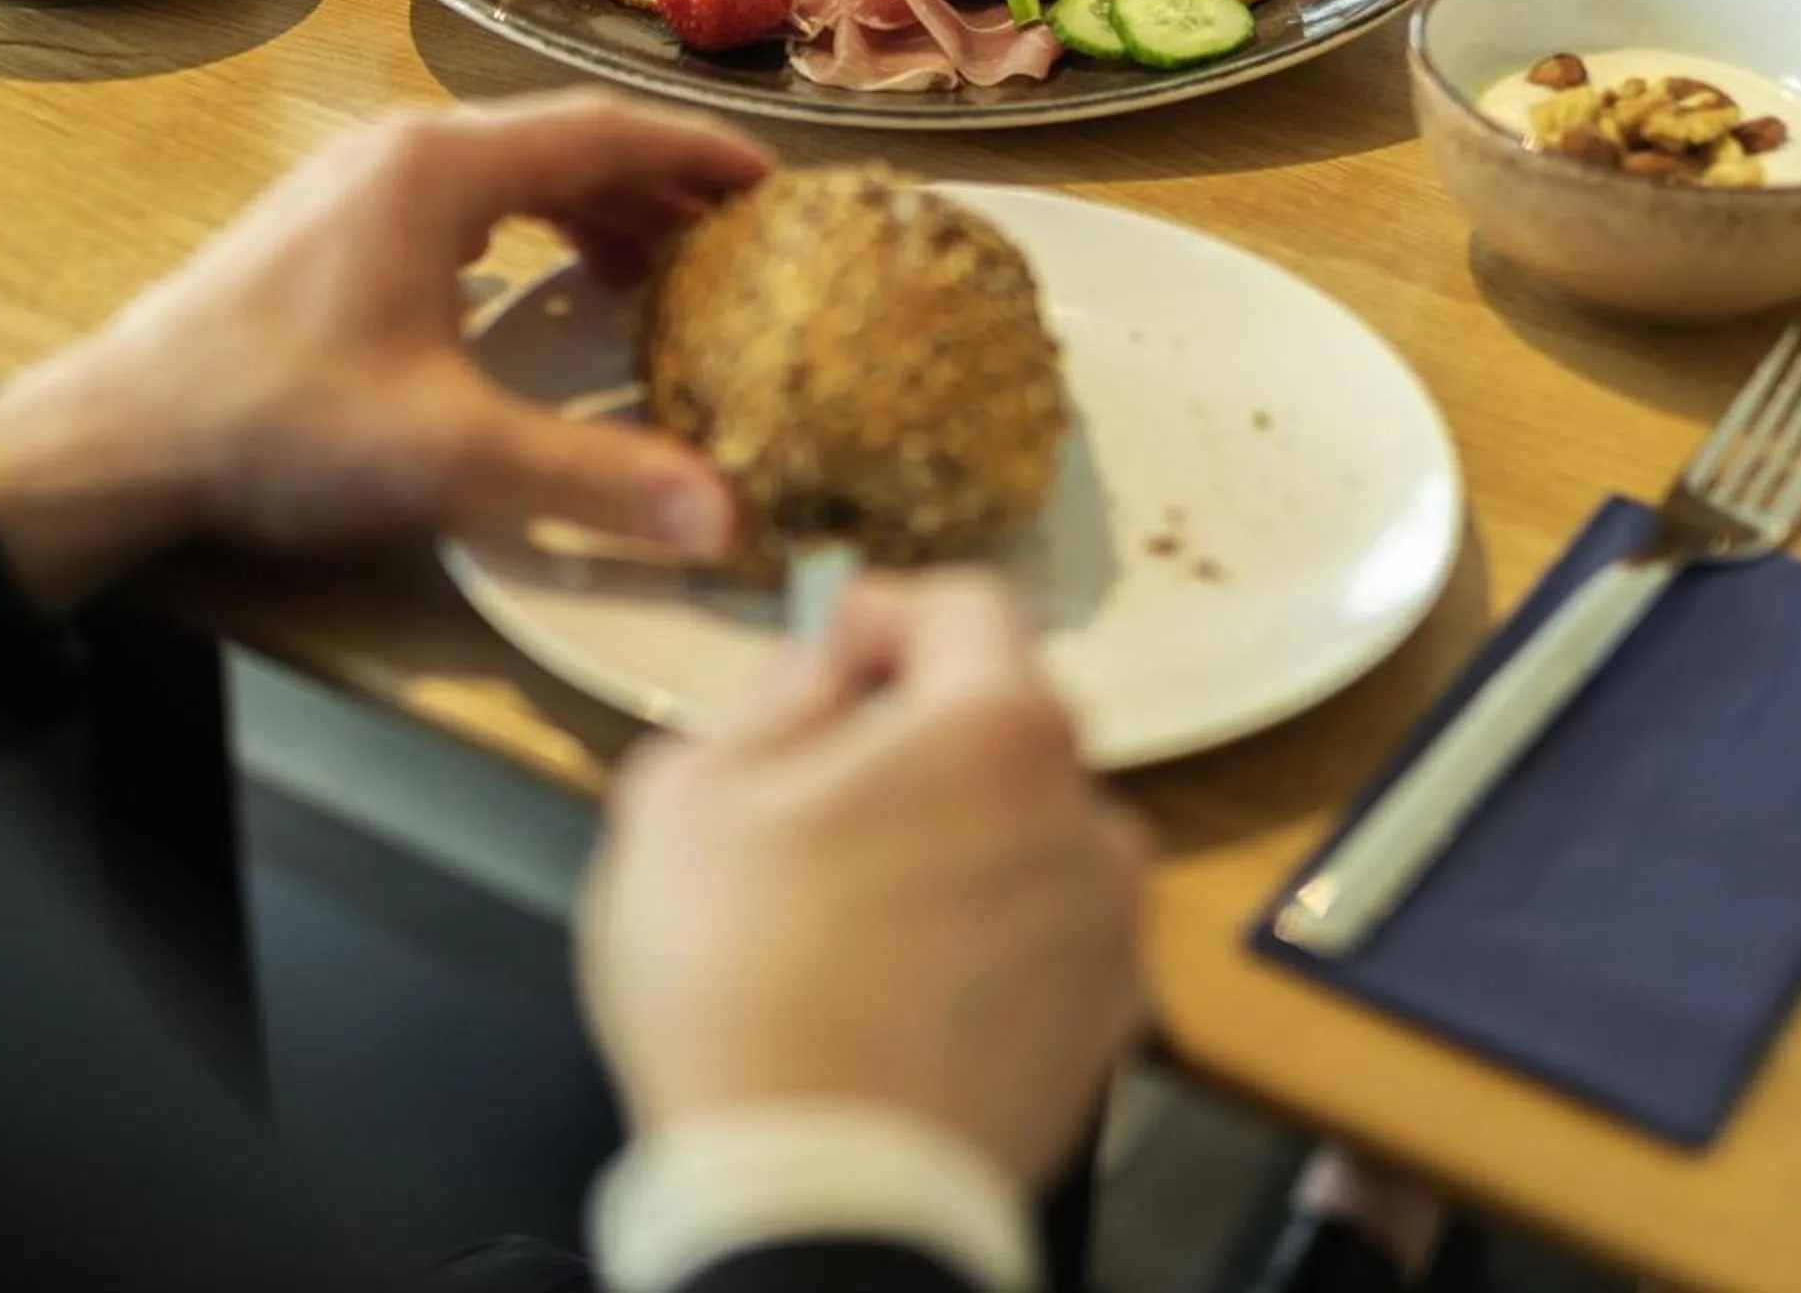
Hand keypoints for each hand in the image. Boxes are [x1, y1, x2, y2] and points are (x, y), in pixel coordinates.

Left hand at [0, 94, 772, 611]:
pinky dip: (528, 229)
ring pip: (506, 172)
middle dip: (656, 187)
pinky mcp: (325, 228)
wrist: (117, 442)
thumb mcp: (449, 456)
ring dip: (591, 209)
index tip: (776, 184)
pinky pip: (460, 202)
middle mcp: (399, 151)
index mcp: (439, 168)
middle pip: (560, 142)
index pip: (604, 131)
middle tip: (739, 238)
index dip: (699, 158)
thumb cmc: (277, 426)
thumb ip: (593, 481)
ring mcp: (353, 185)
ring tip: (661, 268)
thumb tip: (725, 519)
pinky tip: (546, 285)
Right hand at [581, 574, 1146, 1186]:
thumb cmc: (737, 981)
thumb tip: (824, 669)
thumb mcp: (689, 794)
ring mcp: (1111, 925)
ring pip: (1034, 832)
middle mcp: (1086, 811)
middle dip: (923, 732)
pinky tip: (907, 979)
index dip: (889, 612)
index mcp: (996, 729)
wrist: (816, 1193)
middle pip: (1010, 724)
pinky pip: (1050, 933)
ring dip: (965, 837)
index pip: (971, 607)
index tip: (831, 648)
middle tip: (822, 784)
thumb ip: (770, 700)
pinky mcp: (1112, 1023)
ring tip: (862, 903)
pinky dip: (993, 933)